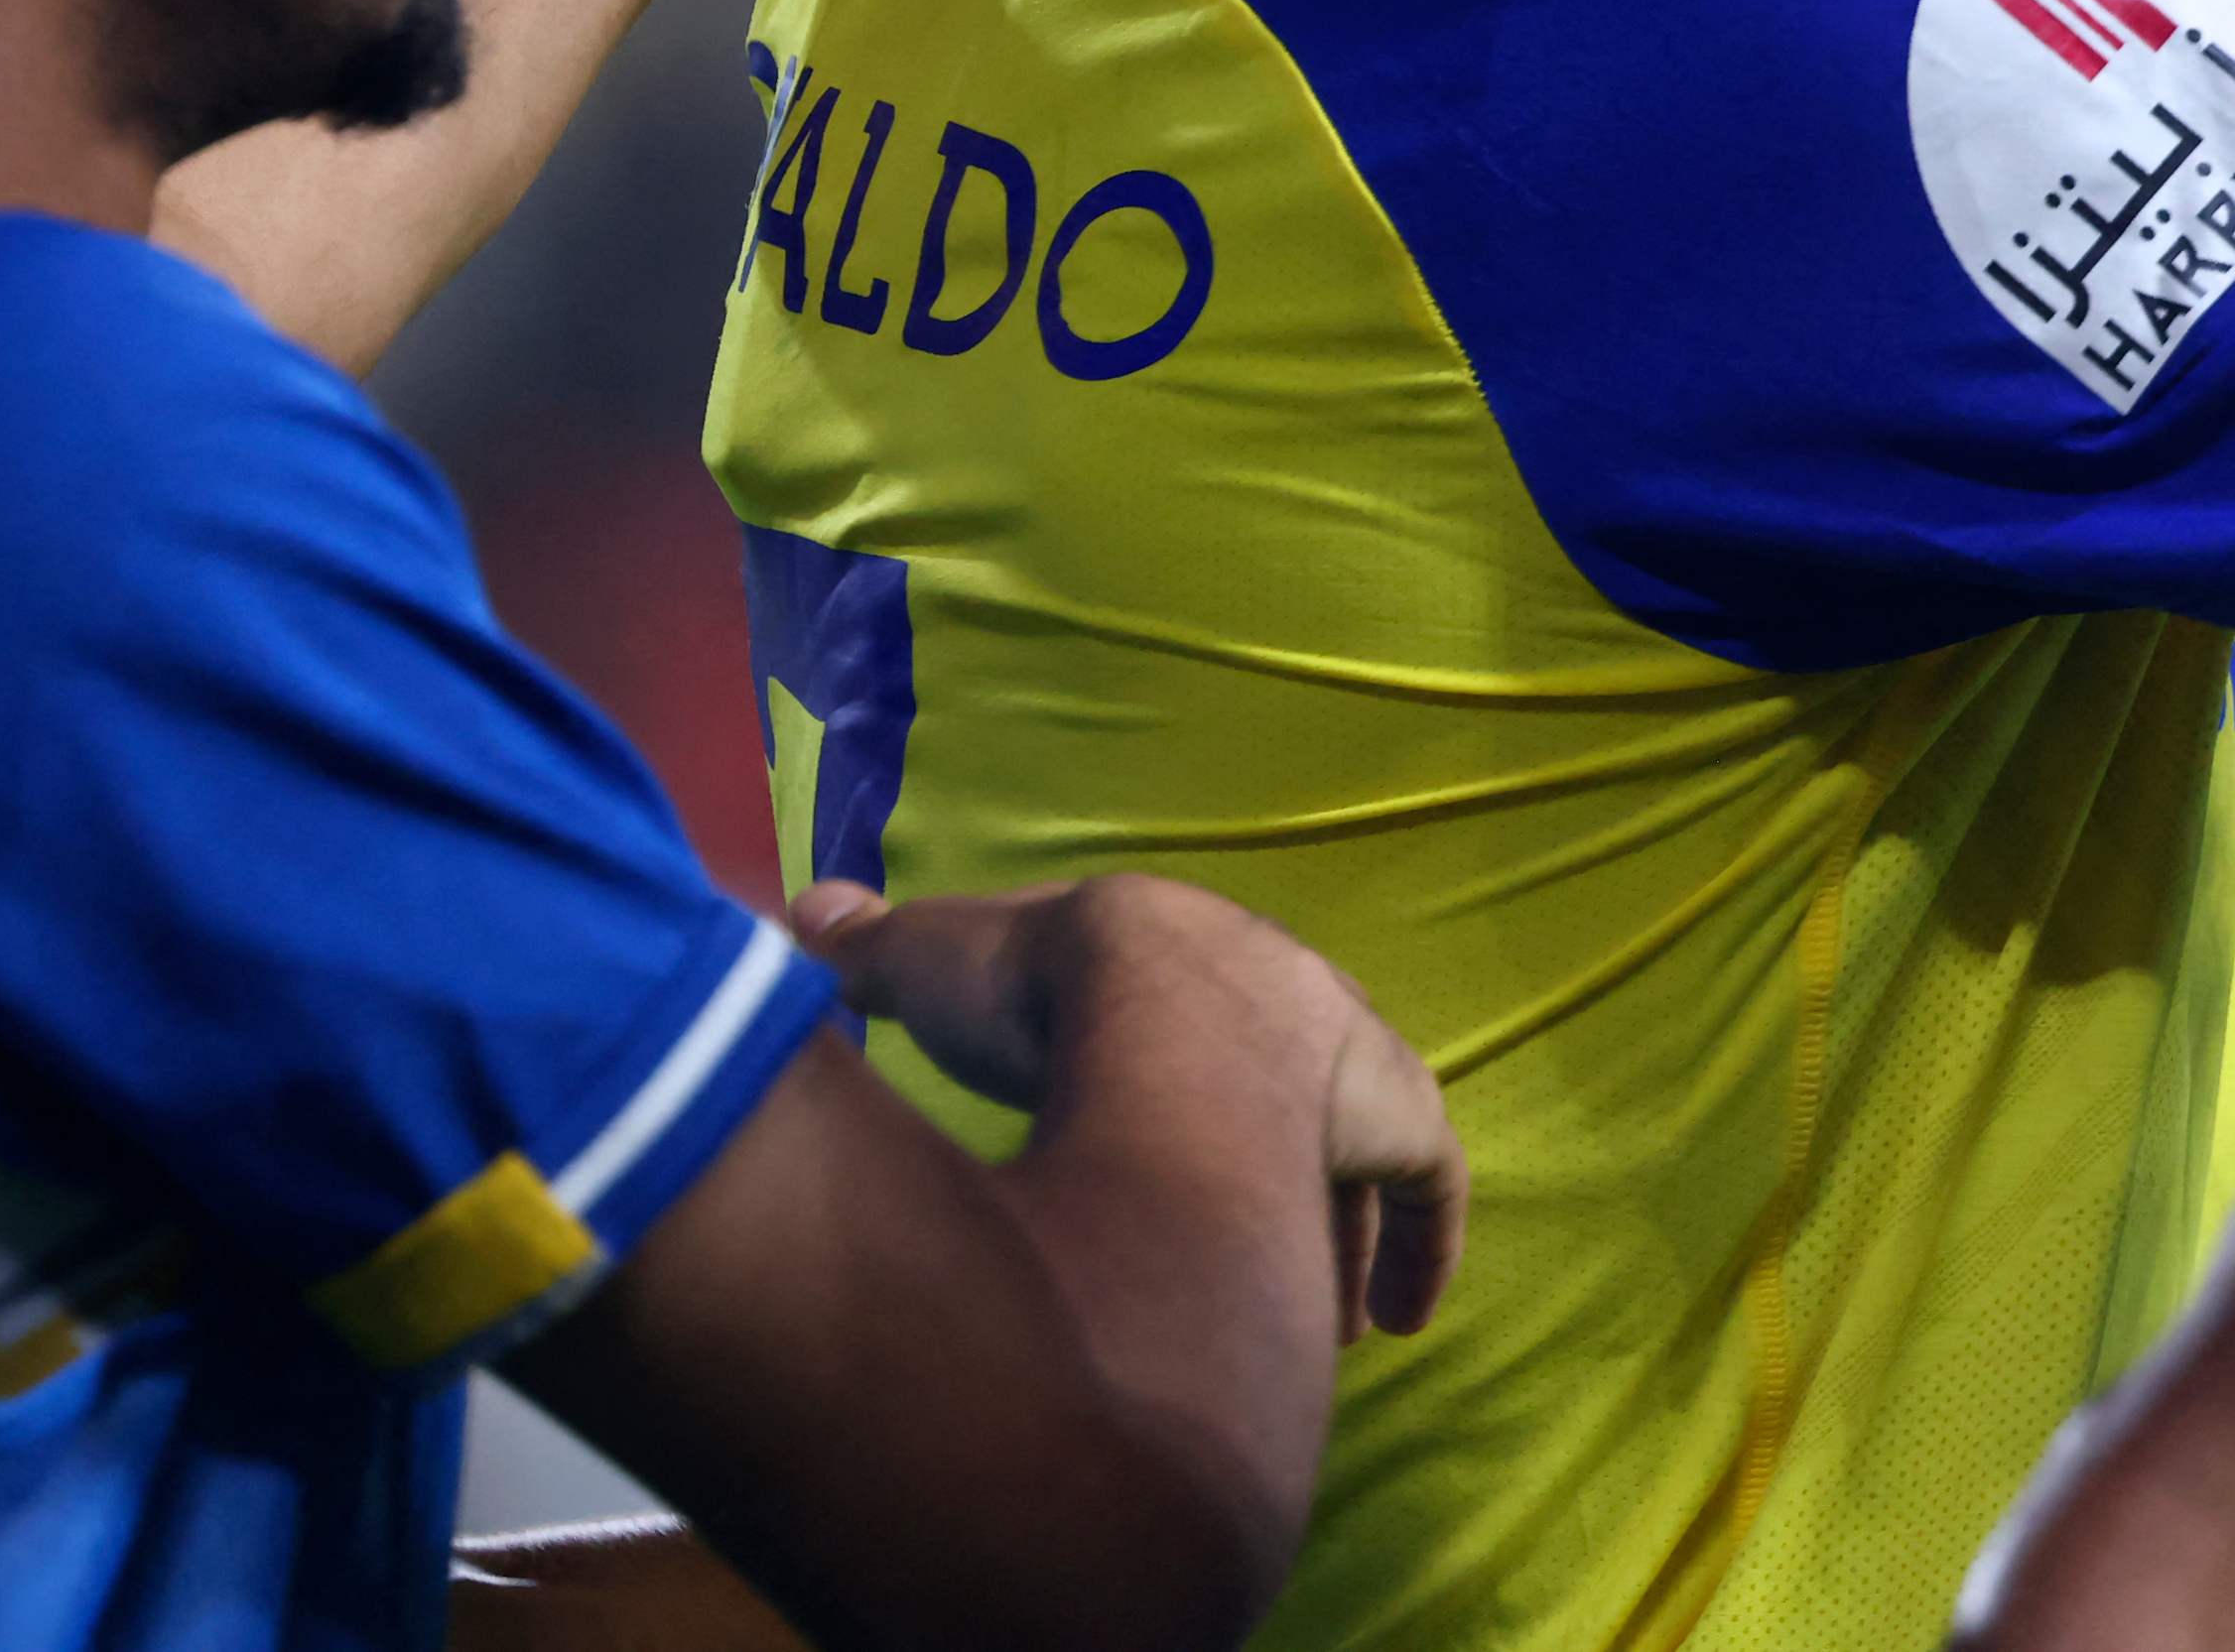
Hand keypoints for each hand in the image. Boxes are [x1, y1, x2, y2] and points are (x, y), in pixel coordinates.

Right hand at [788, 876, 1463, 1339]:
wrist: (1134, 1004)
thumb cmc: (1030, 996)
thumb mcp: (936, 968)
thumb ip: (881, 953)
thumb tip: (806, 911)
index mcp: (1186, 964)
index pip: (1197, 1022)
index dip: (1182, 1082)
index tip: (1153, 1140)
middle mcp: (1284, 999)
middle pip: (1292, 1091)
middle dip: (1277, 1164)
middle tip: (1251, 1239)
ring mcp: (1345, 1058)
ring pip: (1361, 1149)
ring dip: (1341, 1228)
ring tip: (1323, 1314)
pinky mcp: (1394, 1119)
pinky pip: (1428, 1186)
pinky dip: (1418, 1251)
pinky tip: (1395, 1324)